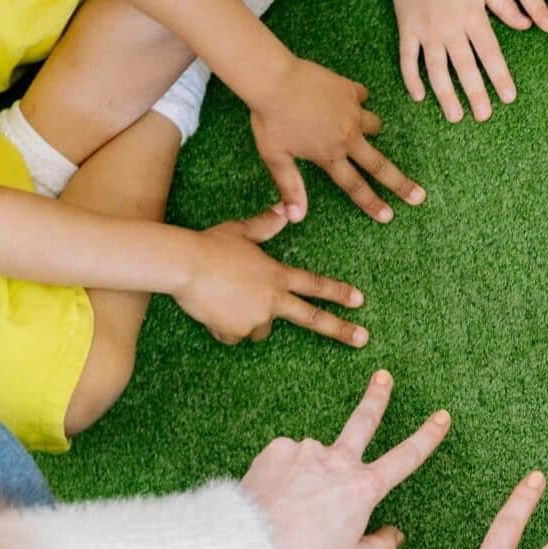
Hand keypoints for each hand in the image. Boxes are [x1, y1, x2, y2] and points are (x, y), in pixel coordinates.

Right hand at [176, 208, 368, 346]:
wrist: (184, 265)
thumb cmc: (211, 245)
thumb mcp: (241, 231)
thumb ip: (265, 225)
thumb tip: (284, 209)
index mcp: (277, 275)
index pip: (315, 284)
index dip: (339, 292)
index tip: (359, 301)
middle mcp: (272, 299)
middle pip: (312, 318)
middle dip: (340, 330)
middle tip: (363, 339)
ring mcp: (255, 318)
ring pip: (260, 328)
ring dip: (250, 319)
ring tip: (226, 298)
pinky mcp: (234, 332)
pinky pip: (233, 335)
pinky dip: (225, 327)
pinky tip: (211, 309)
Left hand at [239, 370, 451, 548]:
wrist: (253, 539)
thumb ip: (380, 547)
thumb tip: (396, 535)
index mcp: (363, 487)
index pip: (405, 457)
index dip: (427, 436)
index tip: (442, 417)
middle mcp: (339, 460)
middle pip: (364, 421)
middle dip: (377, 397)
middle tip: (383, 377)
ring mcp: (308, 450)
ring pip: (316, 458)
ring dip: (310, 473)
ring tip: (293, 504)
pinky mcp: (279, 448)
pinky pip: (288, 459)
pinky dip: (285, 474)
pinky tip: (276, 493)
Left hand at [248, 58, 424, 222]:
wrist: (275, 79)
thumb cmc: (270, 119)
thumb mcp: (275, 157)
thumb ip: (290, 187)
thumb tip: (296, 217)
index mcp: (329, 155)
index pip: (355, 186)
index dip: (372, 203)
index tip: (389, 216)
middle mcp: (347, 137)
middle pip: (379, 165)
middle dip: (400, 183)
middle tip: (419, 196)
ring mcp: (352, 112)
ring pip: (374, 125)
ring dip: (371, 130)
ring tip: (361, 129)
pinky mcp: (350, 90)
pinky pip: (361, 97)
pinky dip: (356, 100)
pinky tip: (346, 98)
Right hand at [386, 0, 522, 122]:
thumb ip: (505, 5)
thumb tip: (528, 25)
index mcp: (473, 17)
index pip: (490, 53)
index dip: (500, 76)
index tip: (509, 97)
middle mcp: (451, 29)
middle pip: (465, 68)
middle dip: (475, 93)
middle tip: (484, 116)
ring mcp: (427, 32)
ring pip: (437, 70)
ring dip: (446, 95)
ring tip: (455, 116)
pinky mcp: (407, 30)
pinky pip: (408, 58)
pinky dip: (411, 78)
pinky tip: (418, 96)